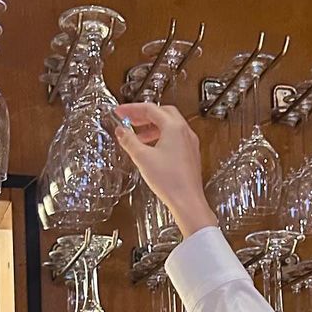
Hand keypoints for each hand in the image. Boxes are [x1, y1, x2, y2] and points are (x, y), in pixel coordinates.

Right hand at [114, 102, 217, 238]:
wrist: (188, 202)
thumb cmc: (170, 181)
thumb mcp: (142, 158)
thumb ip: (129, 141)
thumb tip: (121, 131)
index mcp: (174, 127)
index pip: (150, 109)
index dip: (131, 109)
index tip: (120, 112)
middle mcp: (185, 132)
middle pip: (162, 113)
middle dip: (144, 115)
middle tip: (130, 119)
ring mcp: (190, 143)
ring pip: (170, 126)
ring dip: (152, 127)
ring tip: (138, 136)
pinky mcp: (191, 155)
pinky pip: (175, 138)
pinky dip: (162, 137)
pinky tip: (152, 149)